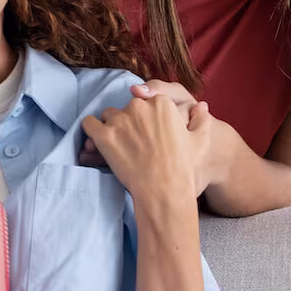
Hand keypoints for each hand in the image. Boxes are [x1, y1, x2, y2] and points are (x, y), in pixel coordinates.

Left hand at [79, 80, 197, 164]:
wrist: (164, 190)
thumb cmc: (184, 168)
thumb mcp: (200, 141)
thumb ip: (201, 120)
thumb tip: (201, 105)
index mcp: (161, 103)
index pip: (146, 101)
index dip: (146, 118)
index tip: (147, 134)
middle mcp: (139, 106)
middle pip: (127, 108)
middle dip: (128, 122)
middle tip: (133, 143)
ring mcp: (120, 120)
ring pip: (108, 115)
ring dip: (111, 127)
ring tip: (117, 146)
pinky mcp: (104, 135)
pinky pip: (89, 124)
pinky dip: (91, 131)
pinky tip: (97, 142)